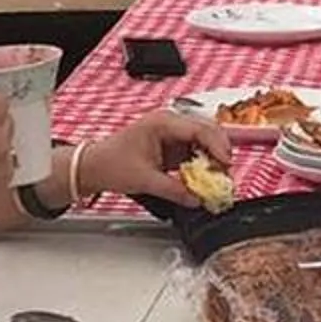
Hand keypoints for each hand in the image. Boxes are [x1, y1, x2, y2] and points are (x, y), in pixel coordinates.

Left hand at [76, 109, 233, 205]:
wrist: (93, 167)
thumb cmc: (111, 163)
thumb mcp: (145, 179)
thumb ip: (174, 190)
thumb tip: (196, 199)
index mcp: (162, 122)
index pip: (199, 129)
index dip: (217, 145)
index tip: (227, 163)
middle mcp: (169, 124)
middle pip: (207, 131)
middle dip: (220, 152)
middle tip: (226, 174)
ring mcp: (172, 134)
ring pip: (204, 142)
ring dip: (213, 159)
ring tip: (219, 179)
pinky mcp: (171, 147)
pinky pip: (195, 152)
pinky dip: (203, 165)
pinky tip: (206, 178)